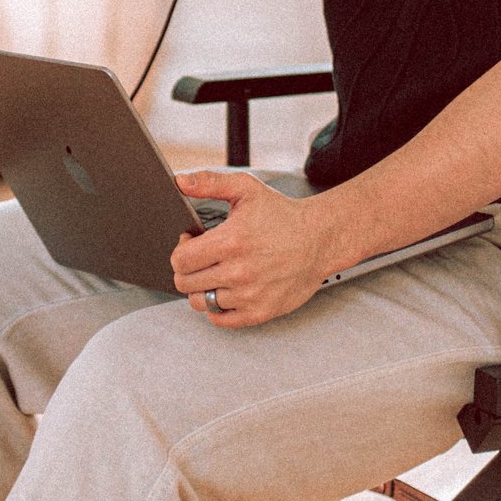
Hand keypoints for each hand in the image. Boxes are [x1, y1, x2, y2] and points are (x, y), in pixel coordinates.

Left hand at [169, 169, 333, 328]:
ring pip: (200, 302)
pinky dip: (217, 308)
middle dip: (187, 270)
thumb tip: (181, 180)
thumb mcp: (246, 189)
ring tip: (215, 273)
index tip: (191, 243)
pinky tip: (226, 290)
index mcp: (231, 241)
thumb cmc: (283, 216)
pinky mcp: (260, 312)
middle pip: (186, 283)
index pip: (181, 260)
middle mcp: (240, 272)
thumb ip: (209, 182)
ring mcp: (250, 295)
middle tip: (201, 259)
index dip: (180, 250)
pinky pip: (221, 319)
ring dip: (201, 288)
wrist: (320, 239)